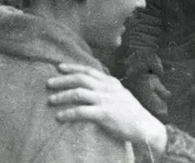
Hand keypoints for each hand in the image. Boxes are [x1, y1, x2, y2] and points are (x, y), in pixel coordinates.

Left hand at [47, 63, 167, 156]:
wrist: (146, 127)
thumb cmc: (133, 113)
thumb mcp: (121, 94)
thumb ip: (108, 89)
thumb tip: (93, 88)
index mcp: (111, 82)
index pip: (88, 70)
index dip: (73, 67)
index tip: (60, 67)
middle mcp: (107, 88)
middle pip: (80, 79)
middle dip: (62, 80)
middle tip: (48, 83)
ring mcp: (105, 100)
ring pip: (77, 93)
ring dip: (61, 96)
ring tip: (50, 100)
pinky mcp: (104, 114)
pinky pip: (81, 112)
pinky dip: (68, 113)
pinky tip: (60, 116)